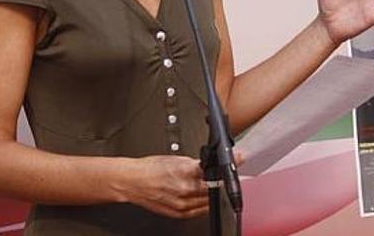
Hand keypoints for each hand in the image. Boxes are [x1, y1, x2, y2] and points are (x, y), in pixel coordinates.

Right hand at [121, 151, 244, 218]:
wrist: (133, 182)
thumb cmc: (150, 168)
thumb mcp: (176, 158)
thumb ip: (196, 164)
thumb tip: (211, 164)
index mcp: (186, 172)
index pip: (216, 170)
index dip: (230, 165)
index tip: (240, 159)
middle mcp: (185, 189)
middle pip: (216, 187)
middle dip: (224, 179)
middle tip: (231, 173)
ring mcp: (183, 204)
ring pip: (210, 200)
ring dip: (217, 192)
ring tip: (217, 184)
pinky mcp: (179, 214)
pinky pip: (200, 211)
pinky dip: (206, 203)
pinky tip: (206, 197)